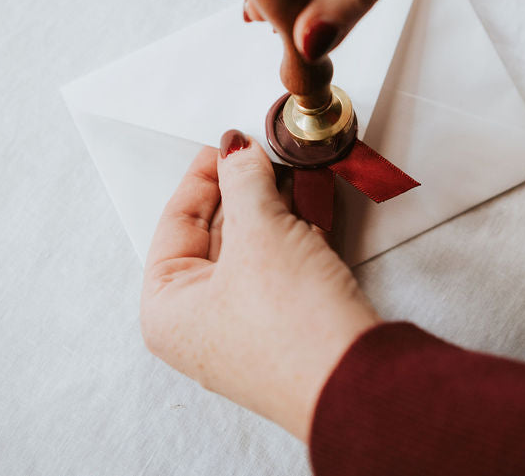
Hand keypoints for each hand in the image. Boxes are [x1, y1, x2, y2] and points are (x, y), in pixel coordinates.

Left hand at [140, 130, 379, 441]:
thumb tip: (238, 150)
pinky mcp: (285, 329)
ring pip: (253, 250)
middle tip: (267, 154)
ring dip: (275, 209)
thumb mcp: (261, 232)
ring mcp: (242, 330)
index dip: (205, 176)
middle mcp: (198, 325)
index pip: (176, 222)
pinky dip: (294, 236)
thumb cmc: (291, 326)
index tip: (229, 144)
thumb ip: (244, 180)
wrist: (358, 380)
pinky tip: (311, 203)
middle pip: (216, 235)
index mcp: (166, 310)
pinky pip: (280, 269)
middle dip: (246, 191)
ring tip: (292, 171)